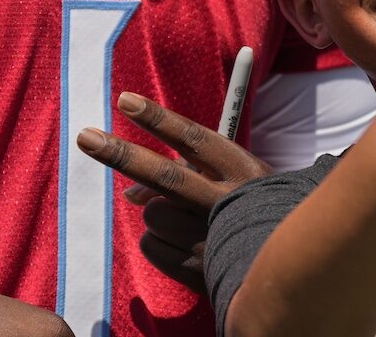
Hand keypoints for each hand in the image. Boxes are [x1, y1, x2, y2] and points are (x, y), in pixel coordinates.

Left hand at [75, 93, 272, 291]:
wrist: (290, 270)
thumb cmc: (256, 208)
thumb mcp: (238, 178)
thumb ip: (190, 174)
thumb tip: (131, 195)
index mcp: (242, 172)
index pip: (194, 140)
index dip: (158, 120)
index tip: (125, 101)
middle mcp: (225, 205)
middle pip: (164, 177)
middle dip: (121, 154)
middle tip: (85, 137)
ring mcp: (210, 241)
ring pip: (153, 213)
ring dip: (156, 211)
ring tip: (185, 218)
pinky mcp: (198, 273)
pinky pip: (151, 246)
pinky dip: (159, 241)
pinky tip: (182, 243)